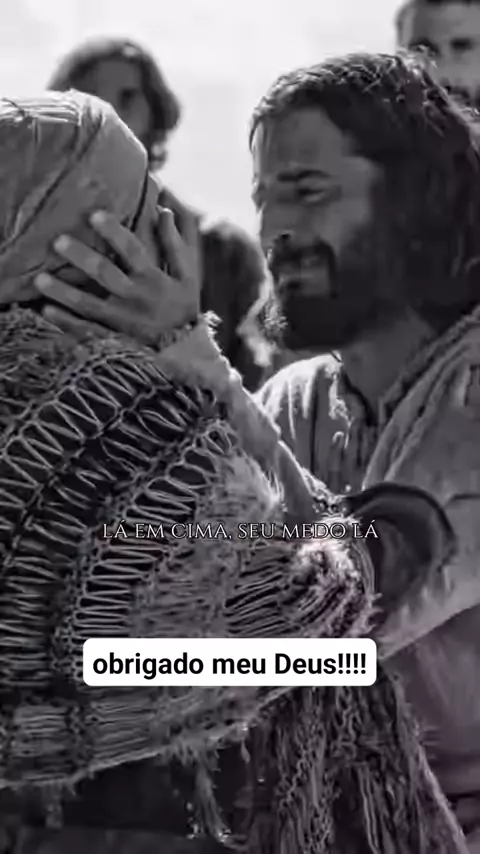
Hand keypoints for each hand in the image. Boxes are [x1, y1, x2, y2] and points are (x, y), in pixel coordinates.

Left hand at [34, 189, 201, 346]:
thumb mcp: (188, 277)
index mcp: (153, 279)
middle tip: (58, 241)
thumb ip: (175, 245)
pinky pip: (86, 330)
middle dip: (82, 257)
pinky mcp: (112, 339)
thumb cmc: (183, 308)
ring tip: (38, 279)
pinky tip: (45, 310)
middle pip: (105, 274)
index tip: (95, 214)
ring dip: (63, 292)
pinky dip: (66, 322)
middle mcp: (135, 298)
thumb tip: (164, 211)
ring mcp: (121, 321)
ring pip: (88, 304)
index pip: (132, 250)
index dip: (114, 232)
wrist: (184, 353)